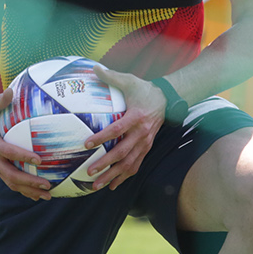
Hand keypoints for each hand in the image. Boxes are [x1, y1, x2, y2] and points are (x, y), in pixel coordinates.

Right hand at [0, 85, 50, 200]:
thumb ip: (0, 100)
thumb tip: (10, 91)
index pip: (8, 152)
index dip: (22, 157)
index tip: (39, 160)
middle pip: (10, 175)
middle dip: (29, 182)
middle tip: (47, 184)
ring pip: (11, 183)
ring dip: (29, 191)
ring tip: (48, 195)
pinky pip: (11, 182)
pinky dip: (25, 190)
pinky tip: (39, 193)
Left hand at [78, 63, 166, 191]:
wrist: (166, 100)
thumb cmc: (143, 90)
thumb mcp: (129, 81)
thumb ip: (111, 76)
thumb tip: (94, 67)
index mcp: (136, 117)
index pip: (117, 130)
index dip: (102, 138)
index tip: (86, 144)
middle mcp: (142, 133)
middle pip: (122, 153)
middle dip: (105, 164)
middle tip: (89, 172)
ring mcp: (146, 143)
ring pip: (129, 164)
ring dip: (113, 176)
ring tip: (97, 185)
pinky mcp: (147, 149)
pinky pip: (135, 166)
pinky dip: (123, 177)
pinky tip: (111, 186)